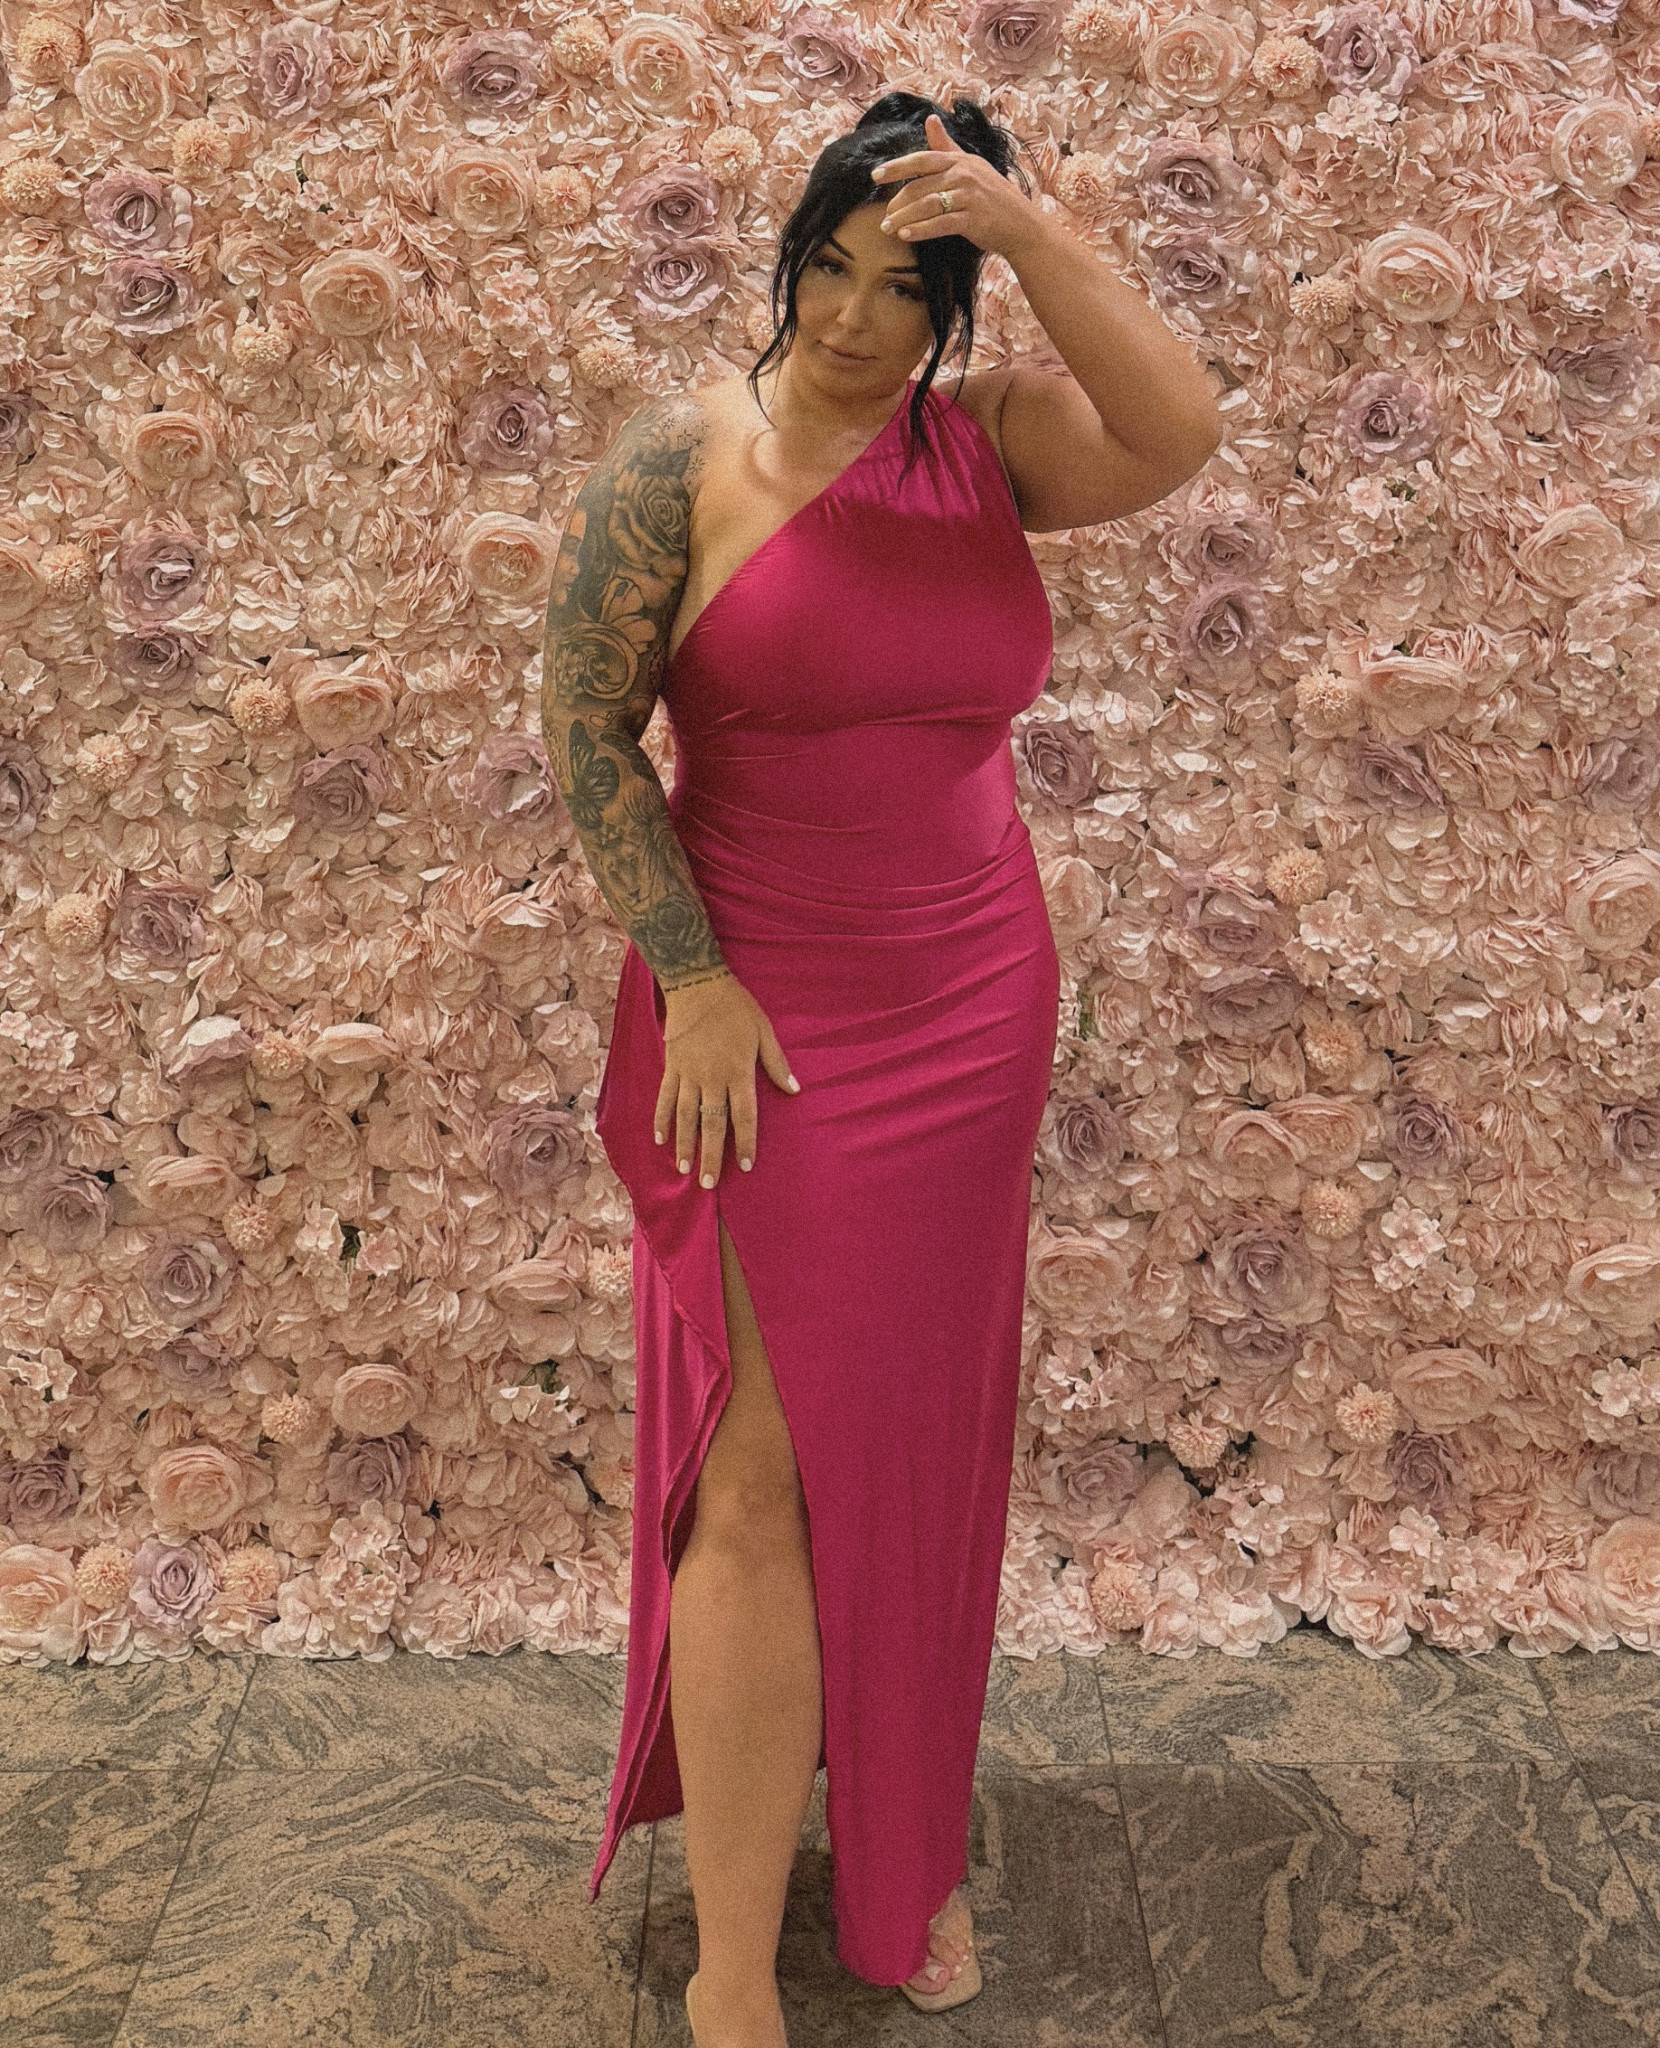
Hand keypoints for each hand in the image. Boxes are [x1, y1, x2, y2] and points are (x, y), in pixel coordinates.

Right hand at [656, 970, 799, 1187]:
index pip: (744, 1115)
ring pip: (685, 1116)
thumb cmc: (736, 1006)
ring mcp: (688, 1073)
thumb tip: (794, 1090)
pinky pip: (665, 1097)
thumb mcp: (764, 1031)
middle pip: (712, 1123)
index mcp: (738, 1071)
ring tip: (685, 1169)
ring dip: (685, 1144)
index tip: (747, 1166)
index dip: (746, 1142)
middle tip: (709, 1183)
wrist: (697, 984)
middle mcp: (712, 1077)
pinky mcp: (672, 1066)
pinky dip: (661, 1119)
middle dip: (712, 1155)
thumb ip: (776, 1063)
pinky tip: (660, 1139)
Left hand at [869, 112, 1040, 261]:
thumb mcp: (972, 166)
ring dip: (904, 218)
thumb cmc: (994, 197)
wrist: (1021, 224)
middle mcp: (964, 174)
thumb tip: (930, 120)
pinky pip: (940, 224)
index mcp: (960, 160)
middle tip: (883, 218)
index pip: (923, 159)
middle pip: (920, 185)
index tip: (876, 175)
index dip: (897, 167)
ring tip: (888, 229)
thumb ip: (947, 147)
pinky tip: (906, 235)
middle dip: (898, 203)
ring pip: (927, 205)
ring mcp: (969, 197)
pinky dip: (920, 230)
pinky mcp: (972, 219)